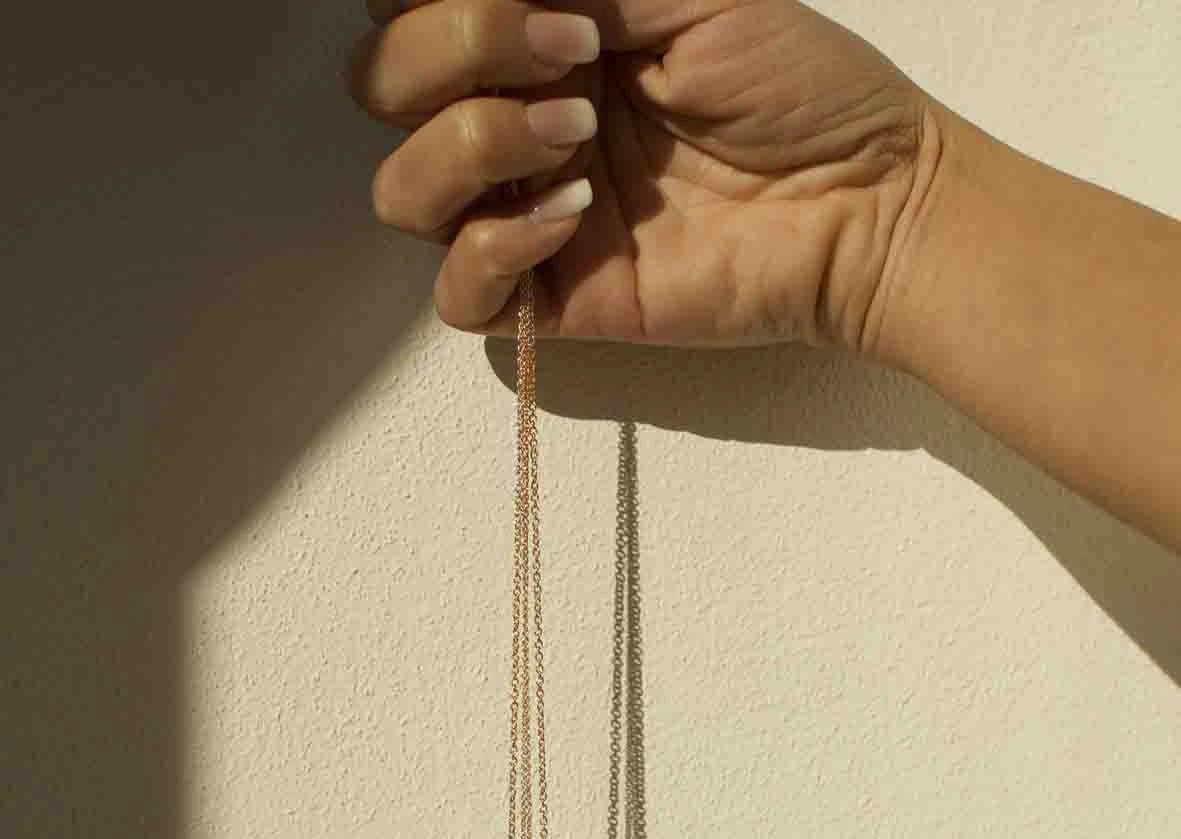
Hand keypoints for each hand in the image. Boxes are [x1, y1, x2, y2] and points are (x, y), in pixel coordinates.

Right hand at [349, 0, 931, 352]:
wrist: (863, 202)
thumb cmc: (797, 84)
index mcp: (535, 37)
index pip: (405, 11)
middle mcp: (515, 121)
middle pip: (380, 90)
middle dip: (452, 51)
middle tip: (566, 49)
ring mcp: (528, 214)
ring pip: (402, 194)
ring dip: (471, 143)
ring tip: (580, 132)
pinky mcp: (554, 298)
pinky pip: (459, 295)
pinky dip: (493, 247)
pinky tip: (573, 215)